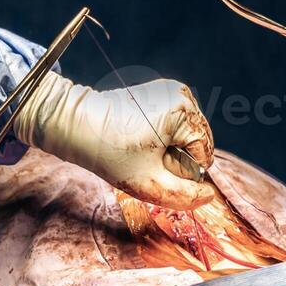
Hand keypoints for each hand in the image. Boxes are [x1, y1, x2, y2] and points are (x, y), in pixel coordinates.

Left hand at [13, 73, 216, 209]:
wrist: (77, 125)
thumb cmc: (110, 152)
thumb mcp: (149, 184)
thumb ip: (184, 196)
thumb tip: (208, 195)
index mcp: (183, 110)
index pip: (204, 152)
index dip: (183, 170)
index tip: (155, 168)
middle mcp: (182, 94)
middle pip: (197, 141)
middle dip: (177, 158)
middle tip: (146, 160)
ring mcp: (171, 90)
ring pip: (187, 134)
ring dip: (170, 149)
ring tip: (142, 149)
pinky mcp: (161, 92)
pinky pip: (176, 123)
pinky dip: (163, 136)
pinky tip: (142, 139)